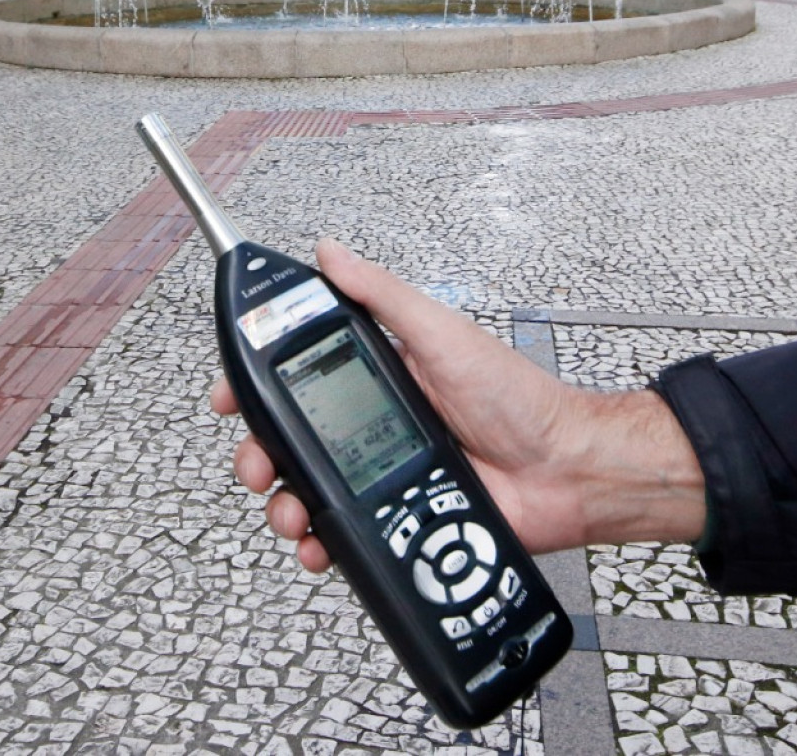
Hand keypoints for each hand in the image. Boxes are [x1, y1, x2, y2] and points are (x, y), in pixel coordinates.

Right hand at [210, 239, 706, 572]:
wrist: (565, 472)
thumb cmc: (519, 399)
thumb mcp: (442, 333)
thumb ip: (382, 295)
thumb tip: (330, 252)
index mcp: (379, 373)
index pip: (297, 372)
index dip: (256, 383)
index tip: (231, 394)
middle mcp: (373, 423)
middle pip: (289, 439)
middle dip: (258, 452)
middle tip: (256, 462)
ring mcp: (382, 474)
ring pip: (306, 491)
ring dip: (282, 503)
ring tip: (291, 511)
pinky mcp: (397, 521)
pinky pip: (342, 534)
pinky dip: (320, 543)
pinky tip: (319, 544)